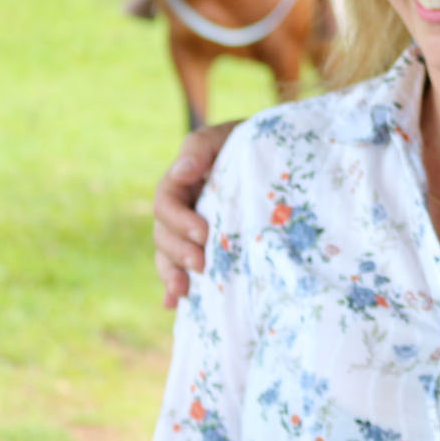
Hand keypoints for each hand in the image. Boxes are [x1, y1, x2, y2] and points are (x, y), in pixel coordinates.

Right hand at [154, 121, 237, 307]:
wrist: (275, 153)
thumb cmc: (250, 141)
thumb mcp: (226, 135)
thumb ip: (201, 147)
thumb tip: (182, 171)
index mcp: (181, 182)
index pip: (165, 202)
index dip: (180, 220)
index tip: (204, 232)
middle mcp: (181, 208)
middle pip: (164, 234)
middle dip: (179, 251)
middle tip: (202, 264)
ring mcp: (190, 229)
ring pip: (168, 254)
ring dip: (172, 273)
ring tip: (183, 291)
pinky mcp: (204, 245)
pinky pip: (181, 267)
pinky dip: (172, 286)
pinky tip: (172, 305)